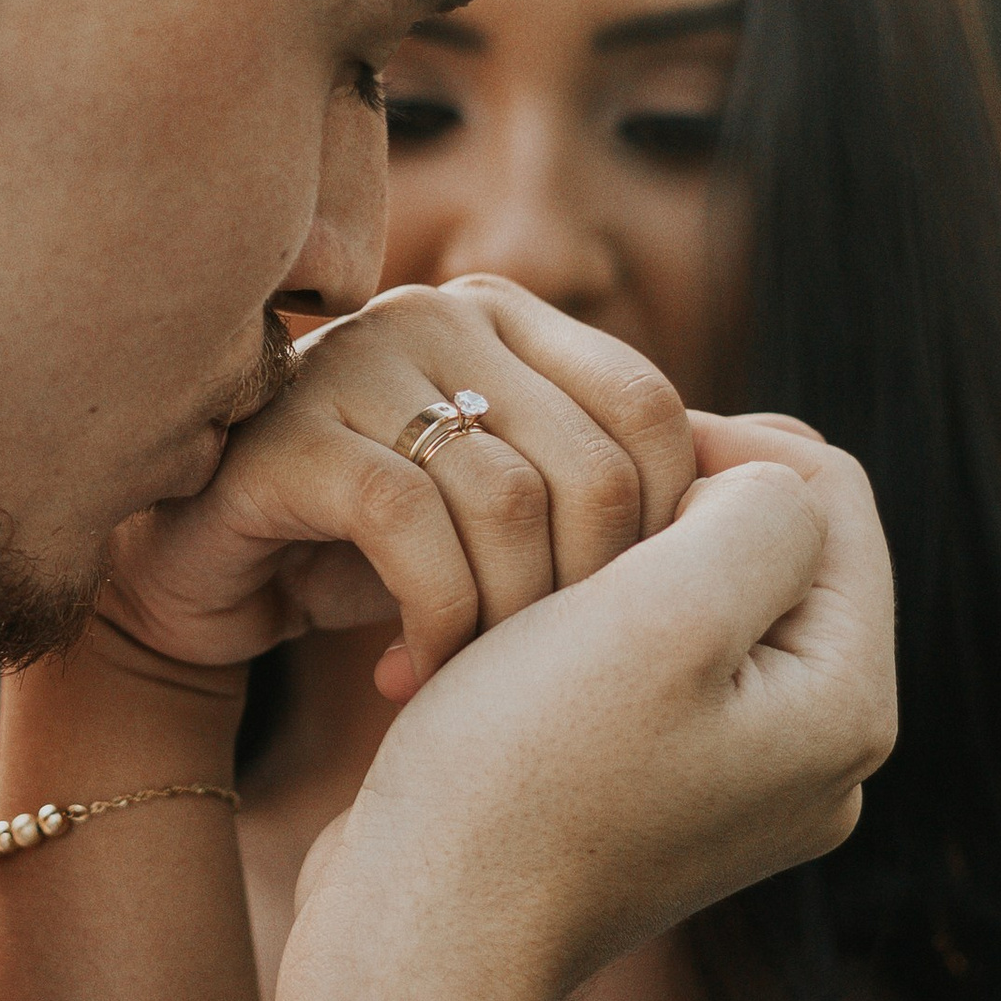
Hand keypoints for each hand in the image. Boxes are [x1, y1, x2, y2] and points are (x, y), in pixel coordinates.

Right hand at [100, 277, 698, 693]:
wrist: (200, 607)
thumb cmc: (383, 571)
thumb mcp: (531, 521)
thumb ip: (638, 478)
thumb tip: (799, 452)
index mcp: (514, 319)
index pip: (656, 411)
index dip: (665, 541)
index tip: (619, 639)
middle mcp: (443, 316)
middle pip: (600, 463)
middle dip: (593, 602)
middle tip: (555, 682)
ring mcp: (359, 364)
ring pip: (512, 501)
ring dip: (511, 625)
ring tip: (484, 684)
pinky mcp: (288, 434)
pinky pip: (410, 526)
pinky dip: (433, 622)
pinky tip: (412, 675)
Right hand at [286, 411, 896, 1000]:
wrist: (415, 942)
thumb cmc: (524, 778)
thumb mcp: (664, 611)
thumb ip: (756, 513)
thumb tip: (754, 486)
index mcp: (848, 704)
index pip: (828, 493)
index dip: (714, 442)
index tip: (594, 458)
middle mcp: (813, 753)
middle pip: (764, 548)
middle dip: (653, 513)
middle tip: (546, 533)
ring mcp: (731, 785)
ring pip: (687, 602)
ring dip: (591, 573)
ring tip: (503, 603)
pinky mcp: (645, 802)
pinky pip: (630, 672)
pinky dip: (558, 638)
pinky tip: (476, 656)